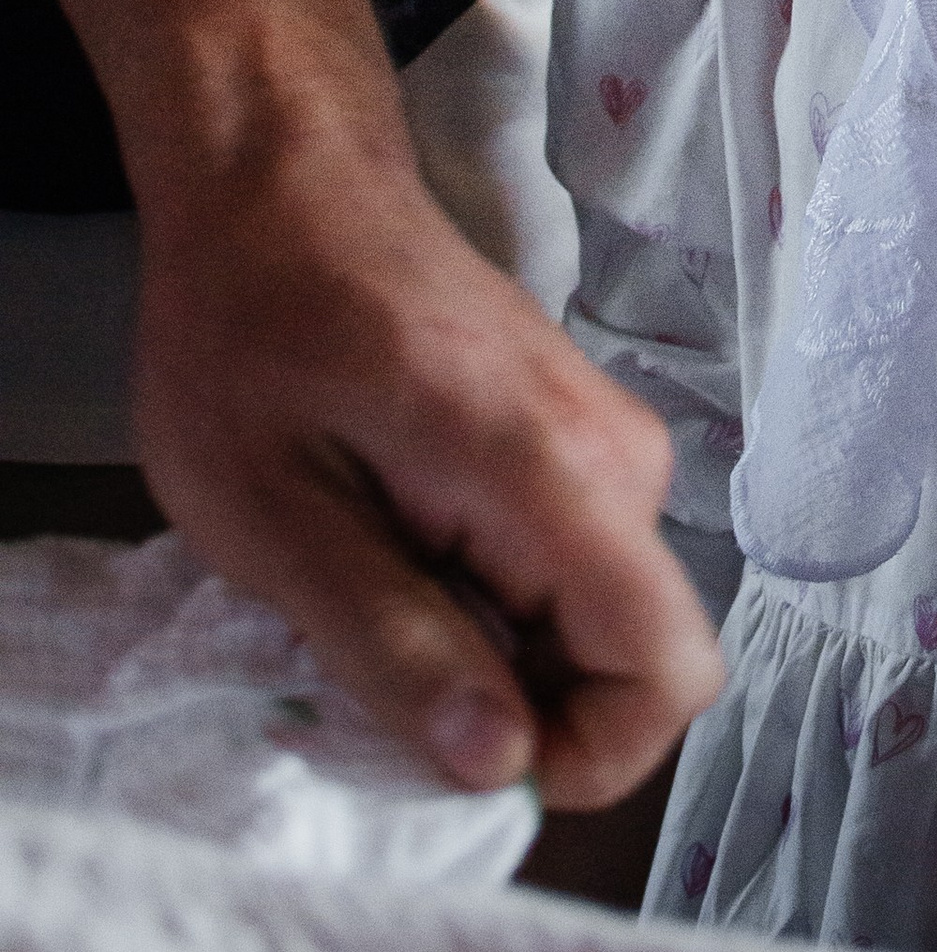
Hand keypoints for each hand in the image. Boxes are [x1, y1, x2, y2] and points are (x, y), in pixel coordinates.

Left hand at [128, 111, 722, 806]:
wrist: (281, 184)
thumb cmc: (252, 328)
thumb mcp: (273, 517)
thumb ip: (392, 642)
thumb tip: (500, 767)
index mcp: (553, 475)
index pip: (669, 668)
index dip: (583, 759)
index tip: (452, 761)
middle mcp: (620, 462)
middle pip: (628, 662)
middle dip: (509, 710)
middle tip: (360, 668)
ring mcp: (608, 448)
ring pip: (592, 627)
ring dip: (487, 656)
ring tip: (359, 589)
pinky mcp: (580, 446)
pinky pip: (568, 577)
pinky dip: (485, 603)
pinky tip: (387, 548)